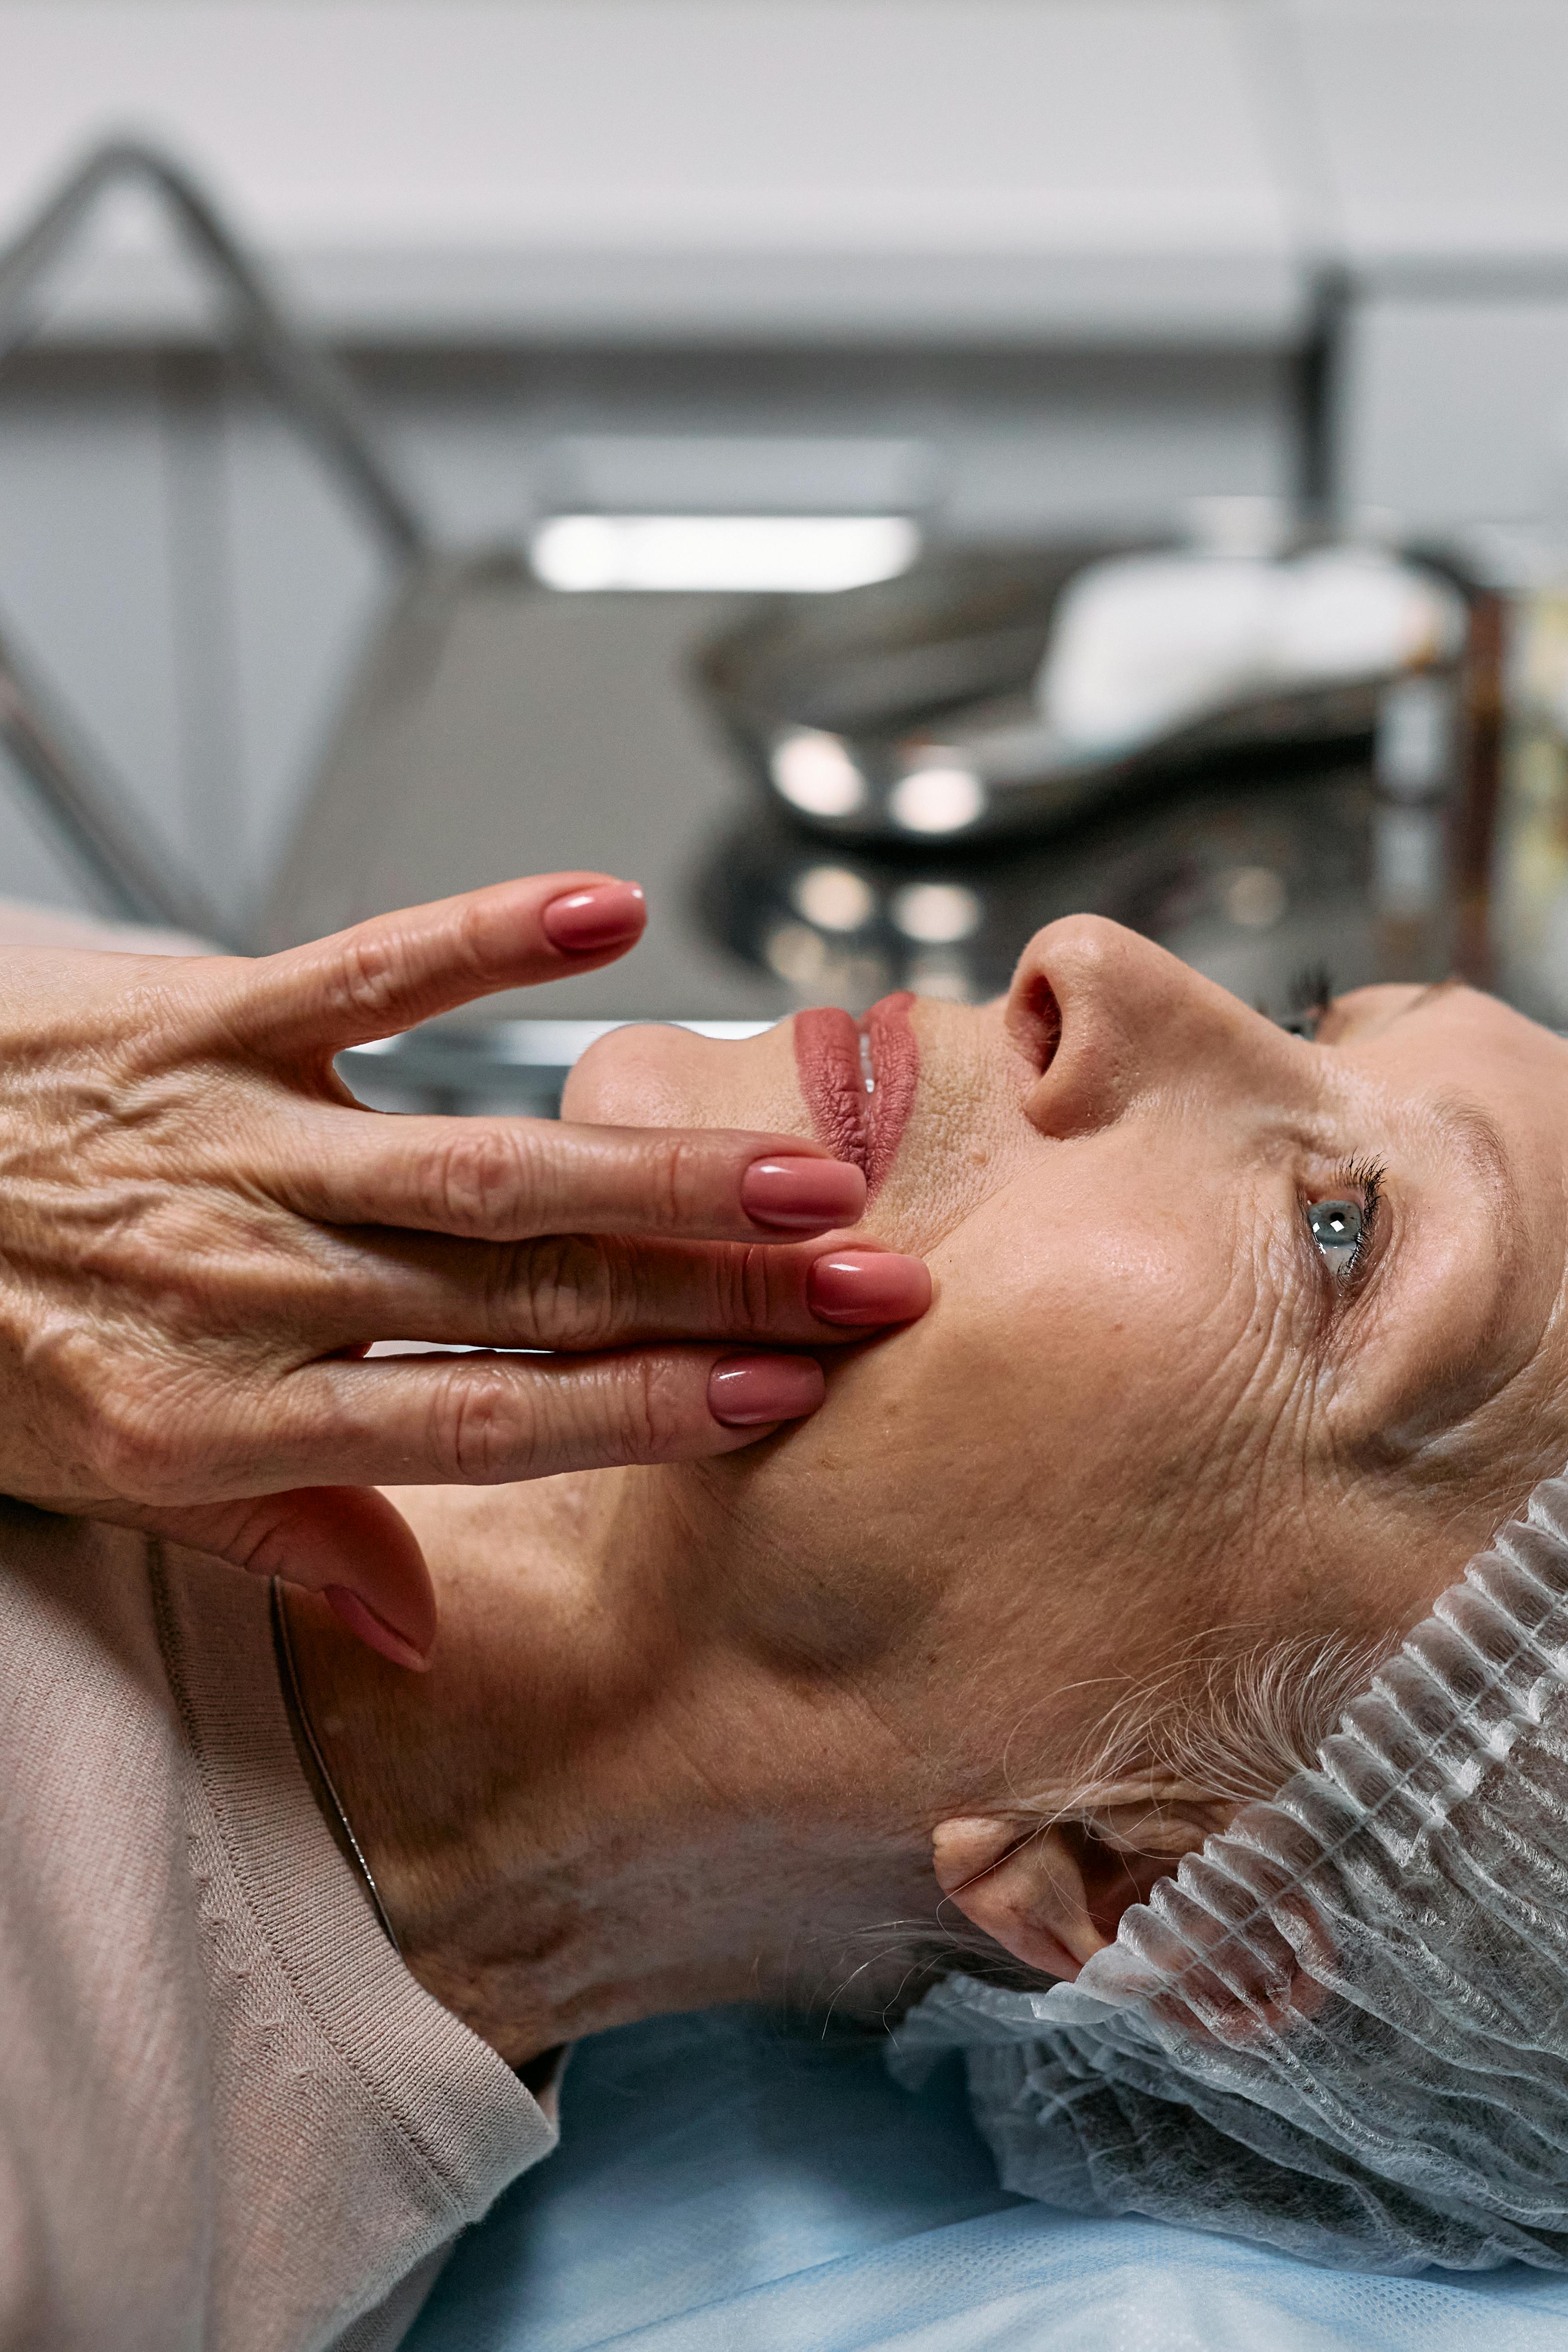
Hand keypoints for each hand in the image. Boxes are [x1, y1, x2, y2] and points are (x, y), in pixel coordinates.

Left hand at [0, 874, 928, 1665]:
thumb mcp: (92, 1482)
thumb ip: (270, 1538)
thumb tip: (419, 1627)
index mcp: (215, 1414)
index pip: (484, 1422)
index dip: (647, 1409)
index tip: (785, 1392)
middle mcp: (240, 1280)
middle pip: (519, 1293)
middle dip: (711, 1290)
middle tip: (868, 1276)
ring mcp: (225, 1138)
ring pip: (474, 1160)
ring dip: (651, 1162)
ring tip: (799, 1167)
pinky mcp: (192, 1016)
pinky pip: (357, 970)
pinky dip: (482, 938)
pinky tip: (605, 912)